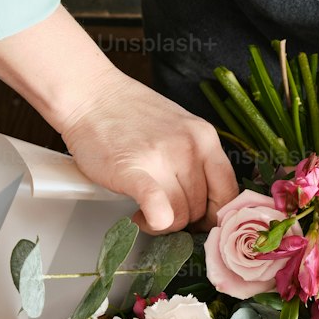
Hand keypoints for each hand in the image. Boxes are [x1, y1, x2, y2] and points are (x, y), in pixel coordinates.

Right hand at [58, 71, 239, 234]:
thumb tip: (205, 203)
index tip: (199, 220)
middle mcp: (189, 147)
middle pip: (200, 208)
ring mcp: (162, 157)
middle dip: (180, 219)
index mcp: (205, 137)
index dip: (214, 214)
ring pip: (178, 216)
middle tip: (160, 211)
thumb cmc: (130, 113)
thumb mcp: (180, 128)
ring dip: (159, 224)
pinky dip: (156, 222)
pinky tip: (141, 217)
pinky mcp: (131, 170)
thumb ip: (196, 159)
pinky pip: (158, 208)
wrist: (90, 94)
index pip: (229, 192)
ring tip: (142, 209)